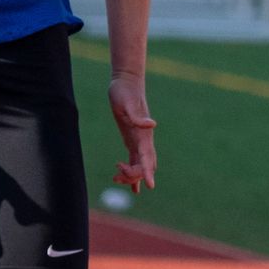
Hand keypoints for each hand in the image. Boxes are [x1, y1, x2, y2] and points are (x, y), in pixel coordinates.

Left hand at [108, 72, 157, 190]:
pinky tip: (130, 184)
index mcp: (143, 134)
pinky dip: (133, 172)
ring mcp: (139, 141)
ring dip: (132, 176)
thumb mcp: (127, 104)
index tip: (149, 185)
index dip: (148, 172)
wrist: (126, 83)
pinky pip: (135, 160)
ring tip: (115, 178)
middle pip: (145, 166)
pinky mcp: (132, 139)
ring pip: (140, 165)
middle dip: (134, 176)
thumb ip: (138, 117)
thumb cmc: (125, 93)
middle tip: (116, 175)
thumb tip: (153, 125)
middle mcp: (144, 140)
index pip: (148, 157)